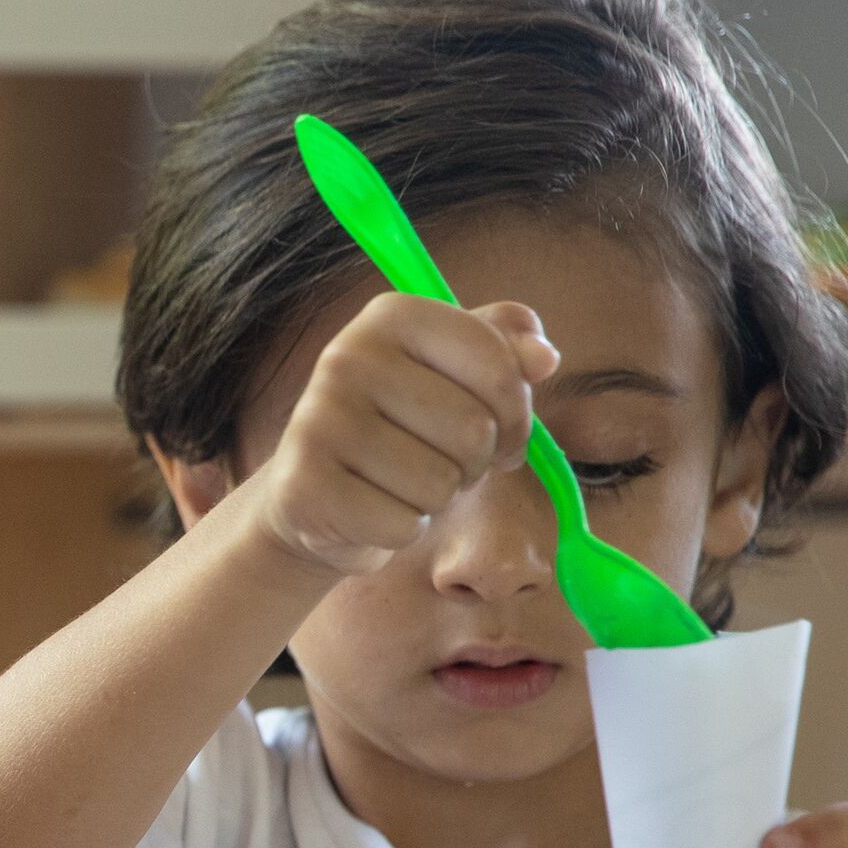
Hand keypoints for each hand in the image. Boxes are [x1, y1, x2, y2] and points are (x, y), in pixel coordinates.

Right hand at [244, 292, 558, 577]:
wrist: (312, 491)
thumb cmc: (401, 429)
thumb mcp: (454, 374)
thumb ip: (505, 351)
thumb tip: (544, 358)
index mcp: (391, 316)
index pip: (498, 365)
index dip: (517, 413)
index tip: (498, 430)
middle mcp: (345, 358)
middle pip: (473, 430)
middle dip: (474, 462)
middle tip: (442, 462)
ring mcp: (316, 422)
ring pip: (438, 484)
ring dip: (436, 498)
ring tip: (404, 484)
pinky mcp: (303, 489)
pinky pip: (402, 526)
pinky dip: (401, 531)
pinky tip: (374, 510)